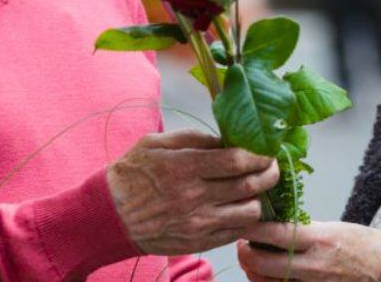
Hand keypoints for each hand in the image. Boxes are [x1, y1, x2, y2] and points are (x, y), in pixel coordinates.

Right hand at [107, 129, 278, 254]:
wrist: (109, 215)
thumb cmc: (132, 174)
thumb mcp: (155, 143)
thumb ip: (193, 138)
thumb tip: (226, 138)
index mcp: (184, 166)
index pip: (237, 160)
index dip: (259, 154)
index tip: (266, 150)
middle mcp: (194, 196)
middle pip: (249, 185)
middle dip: (269, 173)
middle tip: (271, 167)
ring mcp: (198, 223)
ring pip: (249, 212)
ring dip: (259, 198)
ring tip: (255, 189)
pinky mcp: (198, 242)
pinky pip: (235, 232)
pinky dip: (245, 220)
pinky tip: (240, 208)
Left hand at [236, 221, 380, 280]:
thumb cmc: (363, 246)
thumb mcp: (333, 229)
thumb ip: (304, 230)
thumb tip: (275, 226)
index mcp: (319, 240)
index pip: (275, 233)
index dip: (252, 228)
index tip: (241, 222)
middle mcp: (314, 266)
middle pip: (263, 264)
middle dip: (246, 255)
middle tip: (242, 245)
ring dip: (255, 272)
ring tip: (253, 261)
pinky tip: (269, 276)